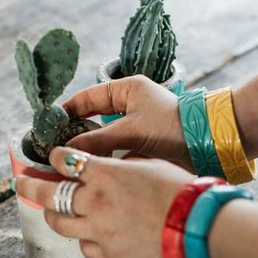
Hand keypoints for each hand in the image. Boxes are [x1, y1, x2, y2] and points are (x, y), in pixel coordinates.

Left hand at [15, 147, 193, 257]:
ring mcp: (99, 230)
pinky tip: (90, 234)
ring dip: (52, 214)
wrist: (197, 227)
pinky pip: (84, 246)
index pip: (64, 160)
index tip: (53, 158)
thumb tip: (110, 166)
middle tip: (21, 182)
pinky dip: (84, 239)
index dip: (55, 157)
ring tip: (51, 211)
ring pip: (59, 223)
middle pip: (48, 193)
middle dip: (30, 185)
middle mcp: (95, 201)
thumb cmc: (180, 191)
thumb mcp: (149, 164)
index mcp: (105, 173)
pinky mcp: (109, 253)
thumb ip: (121, 165)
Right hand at [63, 75, 194, 171]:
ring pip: (104, 135)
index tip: (50, 124)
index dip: (68, 109)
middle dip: (76, 131)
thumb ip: (97, 140)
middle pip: (93, 116)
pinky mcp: (142, 144)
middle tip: (55, 145)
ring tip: (69, 159)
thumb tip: (67, 151)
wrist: (208, 144)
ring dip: (90, 147)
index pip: (88, 96)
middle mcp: (130, 105)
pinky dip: (105, 157)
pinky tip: (91, 168)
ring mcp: (136, 125)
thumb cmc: (172, 127)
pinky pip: (116, 149)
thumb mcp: (131, 130)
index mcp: (128, 89)